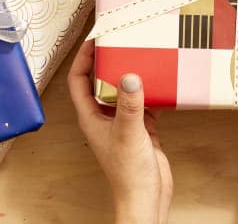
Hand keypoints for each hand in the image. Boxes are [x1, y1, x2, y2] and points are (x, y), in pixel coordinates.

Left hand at [68, 41, 172, 223]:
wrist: (146, 197)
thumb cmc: (128, 173)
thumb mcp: (129, 133)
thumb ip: (129, 105)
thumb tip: (129, 76)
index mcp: (91, 117)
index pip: (78, 81)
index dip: (82, 60)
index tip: (94, 41)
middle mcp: (104, 117)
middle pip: (99, 82)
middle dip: (106, 62)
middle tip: (118, 42)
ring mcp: (122, 122)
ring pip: (121, 90)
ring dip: (127, 74)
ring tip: (138, 55)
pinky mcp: (141, 127)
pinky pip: (141, 101)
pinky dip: (148, 89)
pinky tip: (159, 79)